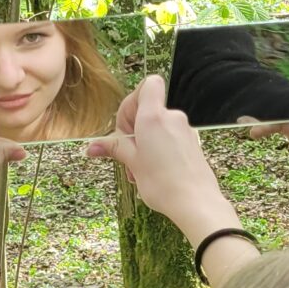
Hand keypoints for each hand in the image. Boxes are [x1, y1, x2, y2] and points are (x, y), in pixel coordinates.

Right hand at [85, 75, 229, 244]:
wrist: (196, 203)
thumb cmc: (163, 183)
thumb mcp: (132, 163)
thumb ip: (114, 147)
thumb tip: (92, 146)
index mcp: (153, 117)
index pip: (149, 84)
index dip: (134, 100)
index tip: (126, 125)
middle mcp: (172, 117)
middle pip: (148, 110)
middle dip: (134, 130)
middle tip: (128, 155)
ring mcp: (184, 130)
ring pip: (158, 128)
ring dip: (145, 144)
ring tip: (140, 171)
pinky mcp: (192, 143)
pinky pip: (170, 139)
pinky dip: (160, 150)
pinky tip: (155, 173)